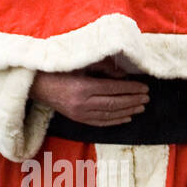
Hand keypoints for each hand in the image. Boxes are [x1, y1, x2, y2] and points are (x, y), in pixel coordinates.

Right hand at [30, 60, 148, 126]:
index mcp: (83, 87)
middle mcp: (83, 103)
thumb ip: (103, 68)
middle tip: (147, 98)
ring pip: (109, 115)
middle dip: (133, 101)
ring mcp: (80, 114)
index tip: (144, 87)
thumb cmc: (61, 70)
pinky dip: (115, 121)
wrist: (39, 85)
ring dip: (128, 111)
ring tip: (141, 107)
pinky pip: (100, 122)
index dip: (131, 89)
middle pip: (114, 103)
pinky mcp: (78, 119)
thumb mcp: (82, 64)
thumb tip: (124, 76)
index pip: (113, 89)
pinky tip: (127, 117)